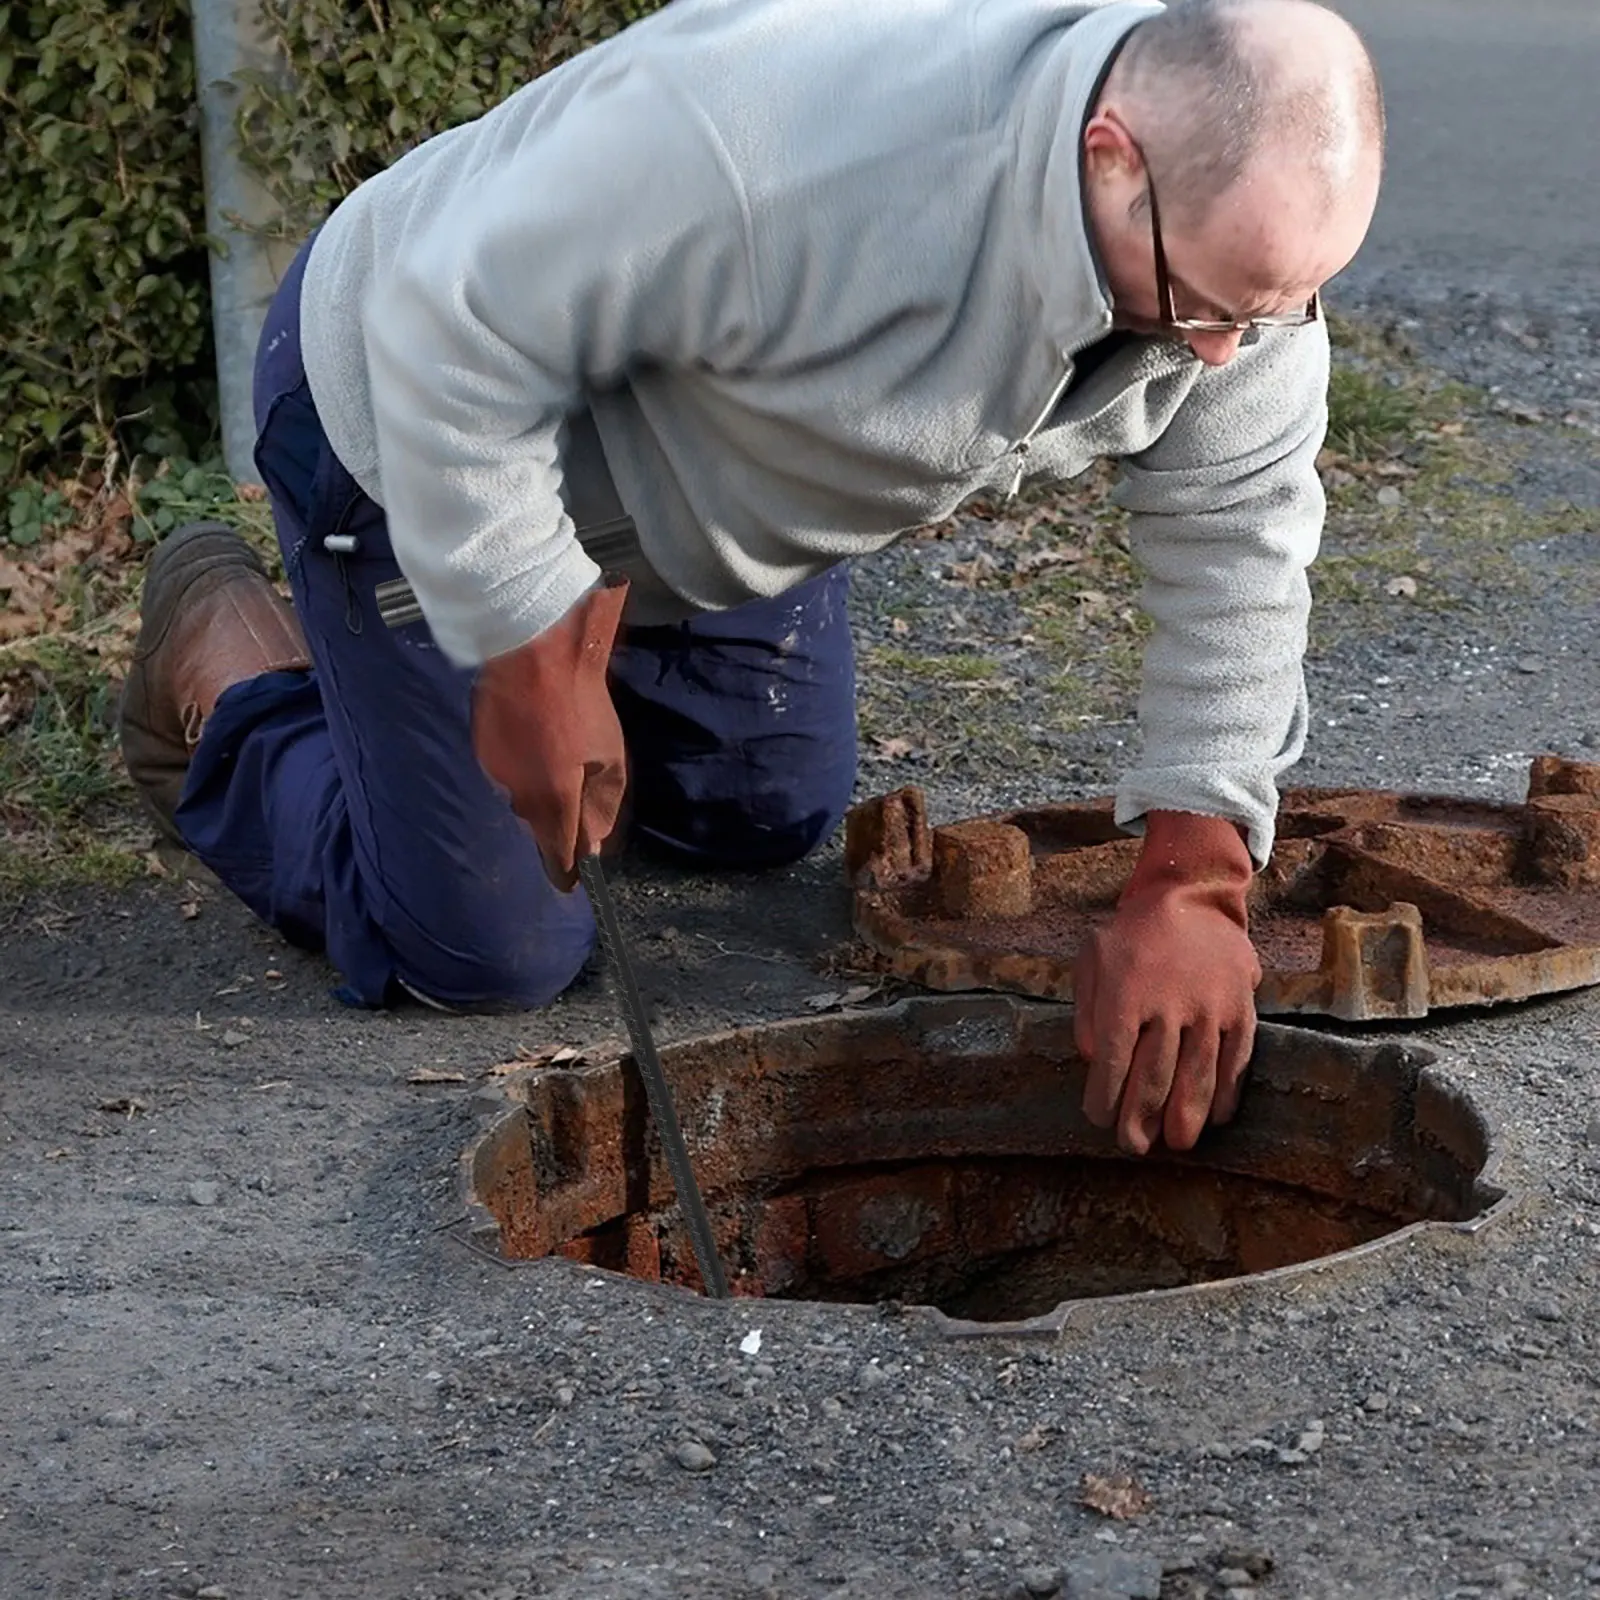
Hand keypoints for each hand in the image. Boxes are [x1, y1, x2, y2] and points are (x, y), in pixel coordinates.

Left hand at [471, 577, 628, 890]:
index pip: (590, 837)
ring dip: (527, 780)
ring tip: (501, 768)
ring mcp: (581, 726)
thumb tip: (567, 881)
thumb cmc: (541, 722)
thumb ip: (559, 836)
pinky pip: (538, 745)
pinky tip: (499, 738)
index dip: (561, 848)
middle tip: (512, 802)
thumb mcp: (551, 791)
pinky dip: (518, 751)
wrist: (533, 634)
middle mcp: (603, 757)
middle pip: (571, 804)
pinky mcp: (556, 702)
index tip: (532, 843)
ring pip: (553, 774)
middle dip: (542, 811)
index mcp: (610, 783)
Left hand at [1073, 811, 1260, 1154]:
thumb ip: (1086, 1010)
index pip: (1112, 1062)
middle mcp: (1168, 1005)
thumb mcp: (1093, 959)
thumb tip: (1093, 1061)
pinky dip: (1226, 1094)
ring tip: (1176, 1144)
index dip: (1104, 1099)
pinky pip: (1235, 1062)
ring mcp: (1209, 1009)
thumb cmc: (1132, 935)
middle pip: (1153, 1077)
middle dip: (1140, 1119)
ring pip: (1197, 1077)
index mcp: (1125, 994)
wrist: (1191, 897)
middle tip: (1133, 1145)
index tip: (1099, 1119)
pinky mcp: (1240, 1011)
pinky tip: (1216, 1118)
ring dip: (1185, 1118)